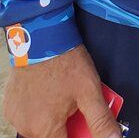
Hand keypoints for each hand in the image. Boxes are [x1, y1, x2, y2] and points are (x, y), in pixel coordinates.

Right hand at [3, 43, 120, 137]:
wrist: (43, 37)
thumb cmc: (65, 62)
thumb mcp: (89, 90)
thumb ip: (100, 119)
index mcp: (45, 128)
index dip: (78, 134)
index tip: (82, 121)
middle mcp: (27, 127)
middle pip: (52, 136)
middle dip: (65, 125)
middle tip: (74, 104)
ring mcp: (16, 117)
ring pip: (39, 128)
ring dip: (51, 119)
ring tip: (61, 95)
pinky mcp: (11, 106)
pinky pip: (26, 117)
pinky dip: (37, 110)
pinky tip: (47, 93)